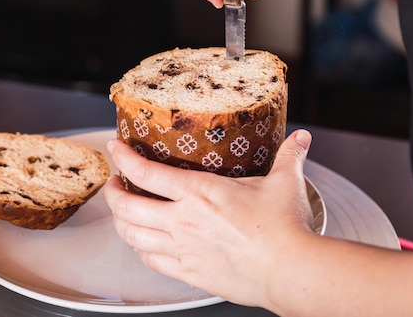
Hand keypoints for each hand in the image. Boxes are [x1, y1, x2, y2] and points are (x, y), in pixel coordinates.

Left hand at [103, 129, 314, 306]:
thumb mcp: (285, 183)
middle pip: (126, 207)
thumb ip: (288, 157)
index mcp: (199, 192)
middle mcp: (183, 221)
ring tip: (123, 212)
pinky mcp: (190, 273)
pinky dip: (140, 249)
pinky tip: (144, 243)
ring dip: (120, 222)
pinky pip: (151, 261)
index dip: (123, 158)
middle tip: (114, 183)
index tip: (115, 149)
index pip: (145, 172)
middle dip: (112, 193)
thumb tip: (300, 139)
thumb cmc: (285, 228)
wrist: (290, 271)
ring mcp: (183, 250)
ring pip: (131, 236)